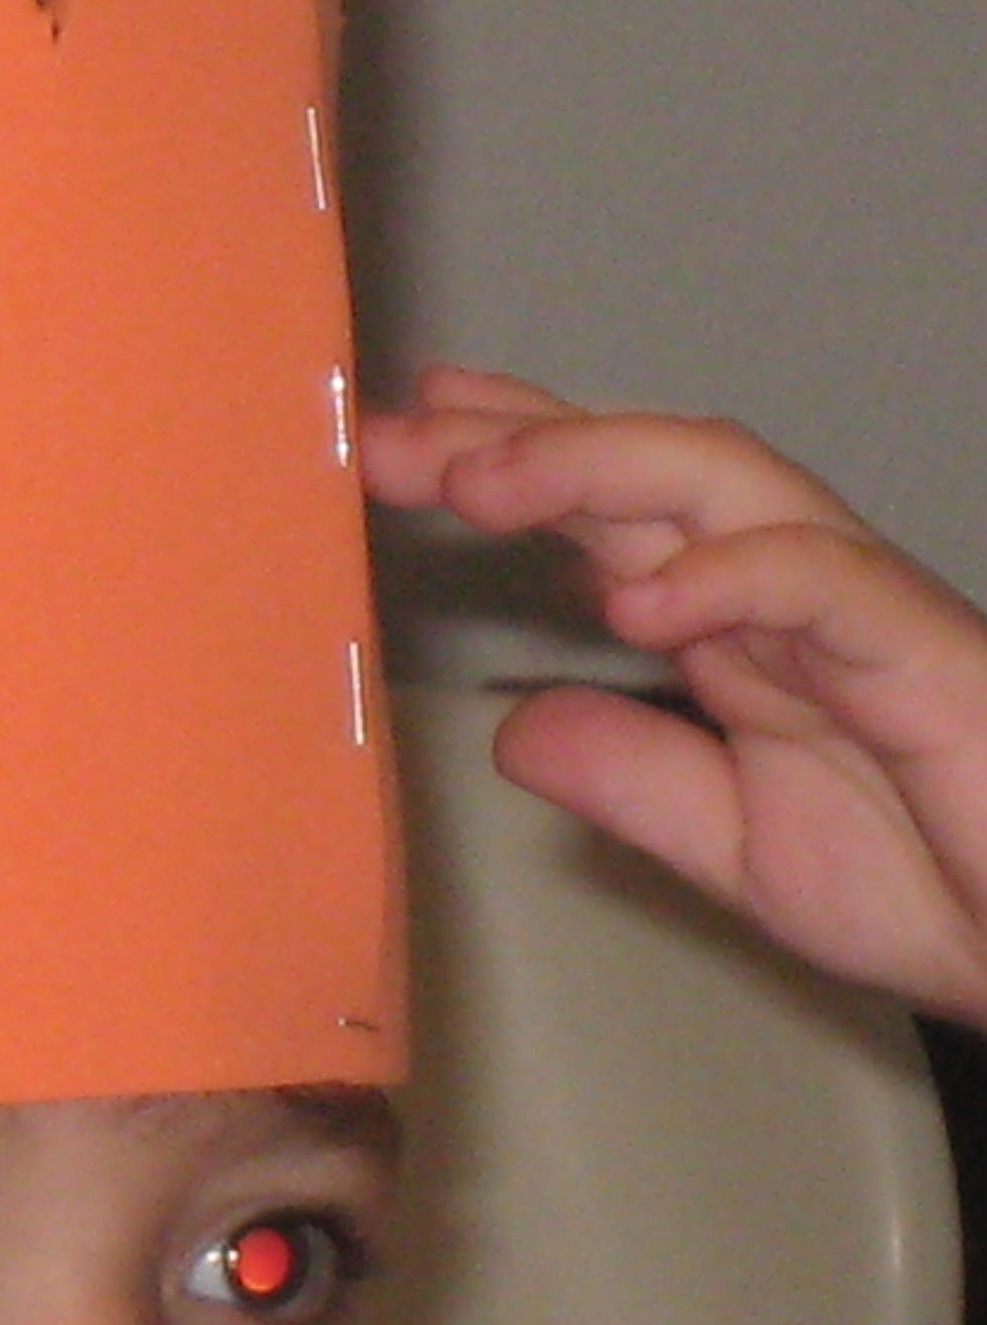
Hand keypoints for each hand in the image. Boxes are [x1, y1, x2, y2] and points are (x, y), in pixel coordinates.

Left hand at [364, 364, 986, 1028]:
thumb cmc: (942, 887)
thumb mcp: (736, 844)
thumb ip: (635, 782)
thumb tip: (515, 729)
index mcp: (737, 630)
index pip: (609, 512)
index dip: (508, 460)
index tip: (395, 438)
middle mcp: (790, 594)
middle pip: (644, 471)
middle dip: (516, 440)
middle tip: (392, 436)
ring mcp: (860, 613)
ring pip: (728, 483)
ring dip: (595, 467)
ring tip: (479, 480)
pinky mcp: (928, 656)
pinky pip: (829, 583)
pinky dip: (733, 575)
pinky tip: (639, 600)